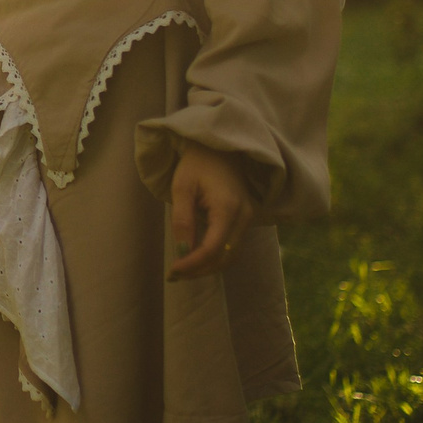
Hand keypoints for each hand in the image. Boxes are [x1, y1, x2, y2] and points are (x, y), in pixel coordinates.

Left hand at [167, 143, 255, 279]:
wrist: (220, 147)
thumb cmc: (197, 164)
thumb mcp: (182, 187)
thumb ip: (182, 220)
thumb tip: (182, 252)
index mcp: (228, 207)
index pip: (213, 247)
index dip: (193, 263)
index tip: (173, 270)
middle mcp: (244, 215)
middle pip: (225, 257)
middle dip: (200, 270)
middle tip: (174, 275)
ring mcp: (249, 218)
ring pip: (232, 255)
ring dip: (208, 267)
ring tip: (183, 271)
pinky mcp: (247, 219)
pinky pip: (233, 246)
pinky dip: (216, 257)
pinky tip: (196, 259)